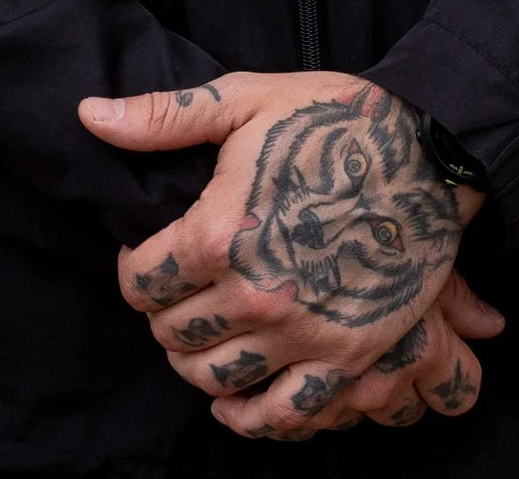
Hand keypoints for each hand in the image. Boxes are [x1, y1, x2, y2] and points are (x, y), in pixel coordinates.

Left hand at [78, 71, 502, 438]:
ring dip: (196, 363)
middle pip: (174, 334)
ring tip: (200, 338)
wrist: (429, 150)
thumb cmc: (332, 118)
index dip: (135, 269)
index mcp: (220, 232)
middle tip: (176, 294)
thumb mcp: (245, 100)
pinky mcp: (348, 357)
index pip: (143, 281)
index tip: (146, 259)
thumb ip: (162, 118)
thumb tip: (89, 116)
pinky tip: (235, 402)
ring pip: (217, 378)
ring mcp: (303, 333)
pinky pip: (284, 414)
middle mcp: (255, 295)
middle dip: (163, 314)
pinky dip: (251, 418)